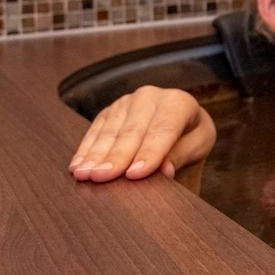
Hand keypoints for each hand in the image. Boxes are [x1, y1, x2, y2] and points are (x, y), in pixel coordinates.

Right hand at [69, 86, 216, 186]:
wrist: (179, 125)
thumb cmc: (191, 137)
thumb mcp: (198, 145)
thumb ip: (182, 154)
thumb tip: (164, 170)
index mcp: (179, 102)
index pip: (163, 129)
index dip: (149, 153)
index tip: (135, 175)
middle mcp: (150, 97)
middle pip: (132, 131)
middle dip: (116, 156)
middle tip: (102, 177)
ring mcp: (126, 102)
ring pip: (110, 131)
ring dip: (95, 155)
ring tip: (84, 175)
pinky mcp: (109, 112)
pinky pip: (95, 131)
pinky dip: (85, 150)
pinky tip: (77, 166)